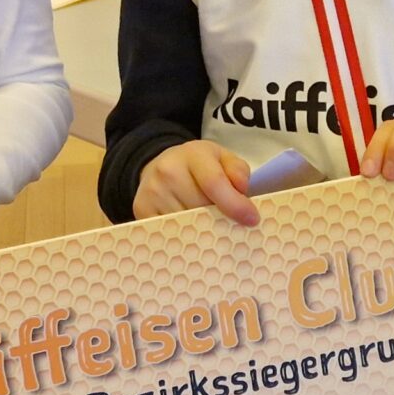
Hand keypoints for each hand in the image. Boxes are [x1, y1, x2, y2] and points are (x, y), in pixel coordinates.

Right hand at [134, 140, 257, 225]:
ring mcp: (152, 193)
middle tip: (230, 225)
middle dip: (221, 220)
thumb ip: (238, 170)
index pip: (214, 183)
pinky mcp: (141, 212)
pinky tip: (194, 236)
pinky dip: (186, 239)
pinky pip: (170, 235)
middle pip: (202, 209)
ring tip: (210, 228)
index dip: (235, 204)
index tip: (252, 220)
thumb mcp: (222, 158)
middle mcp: (167, 172)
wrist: (160, 166)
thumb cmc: (198, 165)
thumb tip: (242, 191)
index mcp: (192, 154)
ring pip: (187, 226)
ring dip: (204, 233)